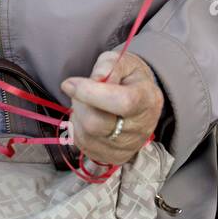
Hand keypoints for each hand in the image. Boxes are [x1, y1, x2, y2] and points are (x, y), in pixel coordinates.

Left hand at [60, 51, 163, 166]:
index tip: (69, 83)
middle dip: (79, 104)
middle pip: (97, 124)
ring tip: (87, 103)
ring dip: (77, 115)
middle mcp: (141, 128)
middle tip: (79, 90)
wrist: (139, 101)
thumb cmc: (129, 78)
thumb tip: (96, 79)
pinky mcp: (114, 157)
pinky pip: (83, 145)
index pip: (121, 102)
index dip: (91, 93)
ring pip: (86, 135)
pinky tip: (88, 117)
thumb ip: (108, 65)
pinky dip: (78, 128)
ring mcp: (128, 147)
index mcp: (148, 100)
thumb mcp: (122, 61)